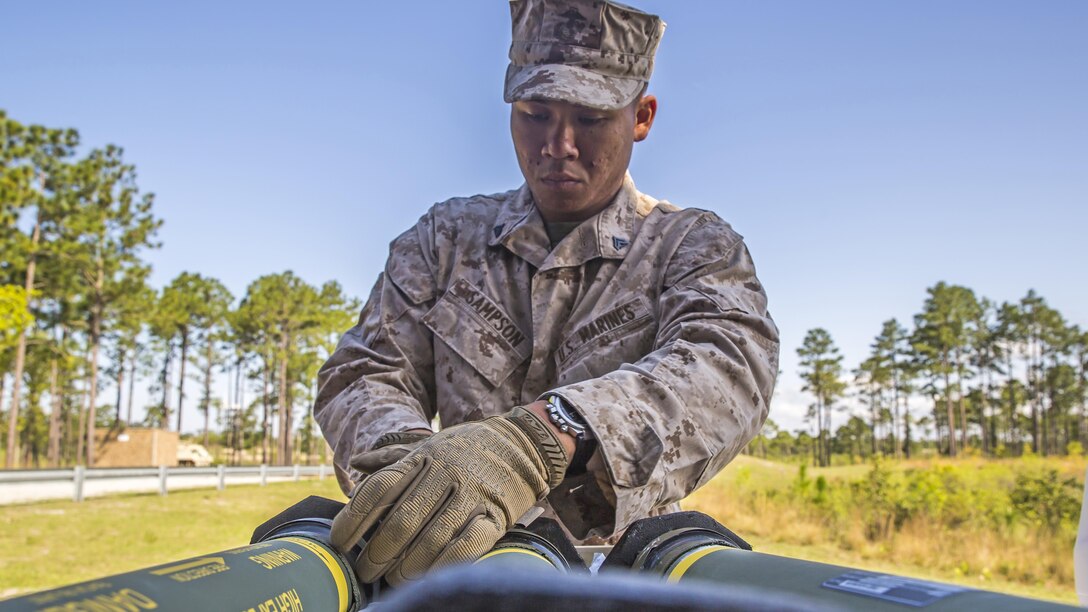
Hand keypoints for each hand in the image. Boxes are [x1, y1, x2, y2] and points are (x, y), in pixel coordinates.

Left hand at [329, 406, 569, 584]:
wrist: (524, 444)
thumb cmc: (467, 449)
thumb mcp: (429, 446)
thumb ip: (393, 460)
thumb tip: (356, 463)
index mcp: (422, 458)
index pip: (379, 489)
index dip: (353, 518)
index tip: (339, 542)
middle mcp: (444, 473)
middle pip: (401, 519)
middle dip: (378, 552)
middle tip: (366, 571)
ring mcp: (471, 493)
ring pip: (431, 538)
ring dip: (408, 566)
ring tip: (394, 580)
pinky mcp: (496, 514)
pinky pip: (467, 546)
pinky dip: (444, 565)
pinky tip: (429, 577)